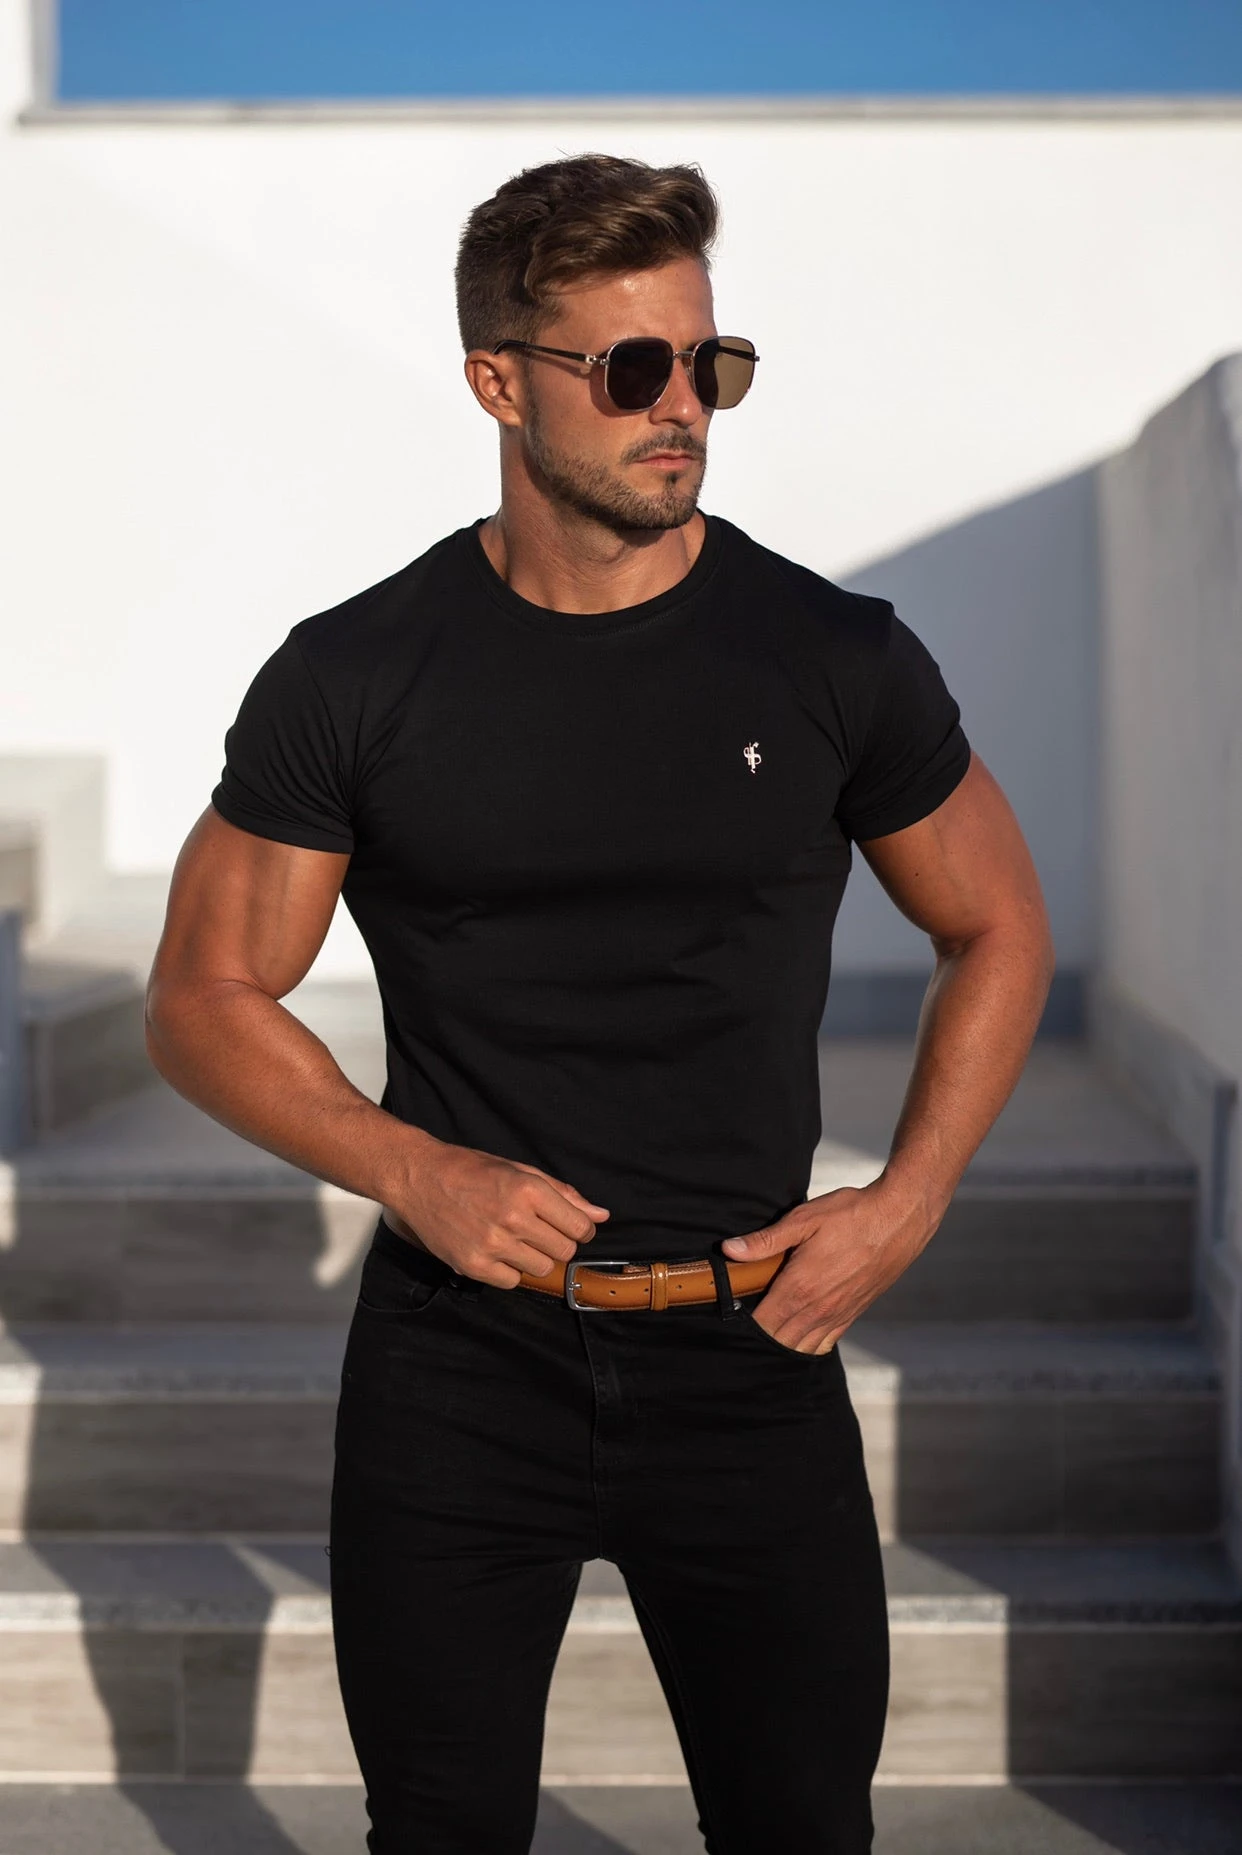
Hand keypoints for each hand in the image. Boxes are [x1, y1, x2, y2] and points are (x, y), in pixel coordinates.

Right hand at [385, 1140, 608, 1287]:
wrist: (418, 1178)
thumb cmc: (470, 1170)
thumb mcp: (520, 1170)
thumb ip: (563, 1194)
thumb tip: (600, 1215)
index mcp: (528, 1190)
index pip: (580, 1227)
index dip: (580, 1228)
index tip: (569, 1225)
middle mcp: (513, 1218)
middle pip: (564, 1251)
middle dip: (557, 1242)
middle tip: (537, 1229)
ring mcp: (492, 1245)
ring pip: (541, 1269)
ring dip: (534, 1257)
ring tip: (513, 1238)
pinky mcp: (473, 1265)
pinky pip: (511, 1282)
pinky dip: (508, 1270)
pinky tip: (494, 1249)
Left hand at [721, 1181, 933, 1353]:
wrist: (899, 1220)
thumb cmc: (851, 1214)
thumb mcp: (804, 1219)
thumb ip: (766, 1240)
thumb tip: (730, 1250)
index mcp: (800, 1286)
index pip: (763, 1323)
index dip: (744, 1322)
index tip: (733, 1312)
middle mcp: (818, 1308)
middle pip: (779, 1340)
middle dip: (761, 1336)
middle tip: (748, 1320)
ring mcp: (838, 1314)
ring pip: (802, 1347)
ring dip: (784, 1343)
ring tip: (770, 1328)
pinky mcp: (854, 1313)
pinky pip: (826, 1342)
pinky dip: (808, 1344)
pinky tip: (799, 1332)